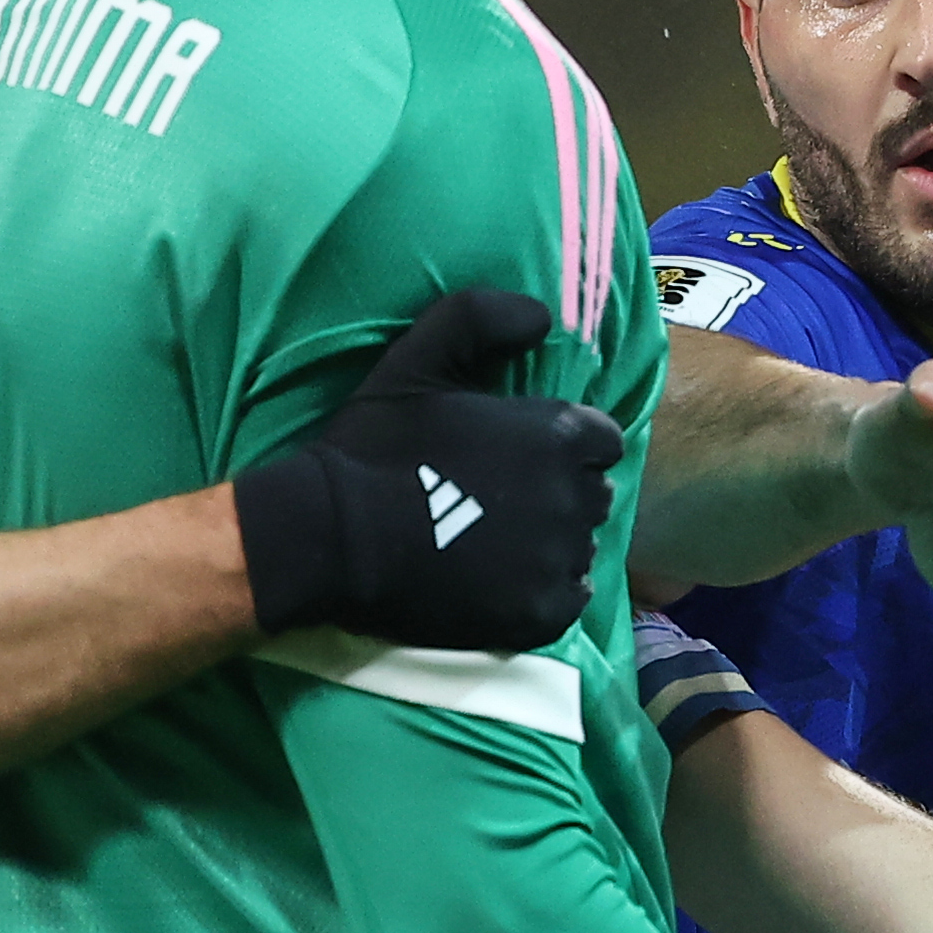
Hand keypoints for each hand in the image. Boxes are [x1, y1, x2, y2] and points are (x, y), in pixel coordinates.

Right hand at [235, 290, 626, 648]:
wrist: (331, 537)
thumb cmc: (375, 445)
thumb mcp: (417, 358)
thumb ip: (482, 318)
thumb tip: (542, 317)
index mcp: (557, 435)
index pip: (601, 440)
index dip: (566, 446)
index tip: (522, 457)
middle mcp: (572, 497)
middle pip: (593, 494)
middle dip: (560, 494)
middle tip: (502, 502)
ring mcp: (558, 561)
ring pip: (581, 548)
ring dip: (553, 545)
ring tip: (497, 546)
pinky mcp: (541, 615)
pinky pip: (570, 600)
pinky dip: (546, 593)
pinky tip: (503, 584)